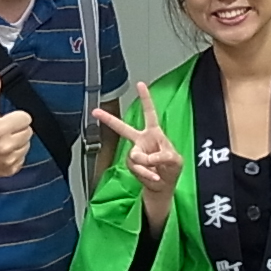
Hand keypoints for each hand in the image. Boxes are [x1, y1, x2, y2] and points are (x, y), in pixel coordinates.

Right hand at [0, 69, 33, 177]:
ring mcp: (8, 159)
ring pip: (27, 145)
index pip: (26, 118)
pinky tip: (4, 151)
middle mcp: (6, 145)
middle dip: (19, 129)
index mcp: (0, 128)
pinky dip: (16, 155)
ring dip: (19, 142)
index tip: (7, 119)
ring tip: (4, 140)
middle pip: (29, 132)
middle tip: (5, 129)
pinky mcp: (9, 169)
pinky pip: (23, 159)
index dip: (17, 117)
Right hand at [93, 82, 182, 198]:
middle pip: (123, 128)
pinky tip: (154, 177)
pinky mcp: (132, 165)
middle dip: (108, 119)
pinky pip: (136, 167)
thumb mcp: (175, 161)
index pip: (149, 113)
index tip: (140, 84)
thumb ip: (163, 156)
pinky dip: (146, 174)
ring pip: (135, 156)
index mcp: (154, 133)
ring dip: (146, 166)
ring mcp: (135, 153)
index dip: (145, 98)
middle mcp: (141, 140)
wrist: (163, 186)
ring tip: (157, 173)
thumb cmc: (171, 169)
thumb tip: (146, 158)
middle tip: (95, 111)